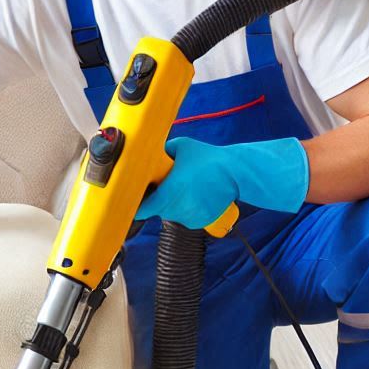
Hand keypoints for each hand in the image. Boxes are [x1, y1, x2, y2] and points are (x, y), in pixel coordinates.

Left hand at [134, 136, 308, 229]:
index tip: (132, 199)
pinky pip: (185, 216)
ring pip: (171, 212)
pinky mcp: (200, 222)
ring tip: (186, 187)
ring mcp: (189, 218)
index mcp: (168, 194)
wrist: (236, 172)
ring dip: (173, 203)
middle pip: (156, 209)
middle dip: (157, 198)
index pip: (140, 210)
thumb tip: (146, 153)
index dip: (134, 205)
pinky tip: (195, 194)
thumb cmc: (208, 158)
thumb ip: (160, 151)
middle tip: (166, 183)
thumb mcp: (180, 146)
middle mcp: (177, 210)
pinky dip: (186, 208)